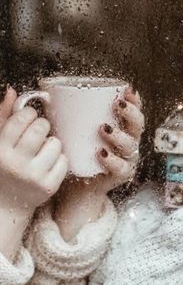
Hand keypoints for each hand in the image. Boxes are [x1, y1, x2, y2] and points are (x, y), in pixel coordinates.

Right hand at [0, 87, 67, 215]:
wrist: (6, 204)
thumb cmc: (4, 166)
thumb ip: (4, 115)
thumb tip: (12, 91)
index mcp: (0, 149)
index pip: (20, 118)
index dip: (28, 113)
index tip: (28, 118)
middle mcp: (15, 163)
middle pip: (41, 127)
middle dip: (42, 126)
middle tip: (37, 133)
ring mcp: (33, 176)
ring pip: (55, 143)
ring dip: (51, 144)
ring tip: (41, 151)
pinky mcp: (49, 187)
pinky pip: (64, 160)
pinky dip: (59, 160)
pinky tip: (48, 164)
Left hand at [55, 86, 143, 240]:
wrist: (78, 184)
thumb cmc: (79, 152)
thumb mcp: (77, 131)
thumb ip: (70, 115)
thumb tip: (48, 96)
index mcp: (122, 128)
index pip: (134, 110)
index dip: (134, 100)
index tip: (127, 89)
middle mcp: (129, 141)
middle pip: (138, 125)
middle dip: (131, 113)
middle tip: (118, 105)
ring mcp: (127, 159)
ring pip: (130, 145)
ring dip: (119, 135)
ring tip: (104, 129)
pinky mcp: (120, 175)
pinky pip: (121, 167)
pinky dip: (112, 160)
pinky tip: (102, 153)